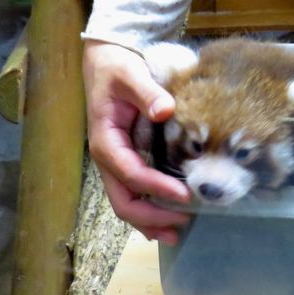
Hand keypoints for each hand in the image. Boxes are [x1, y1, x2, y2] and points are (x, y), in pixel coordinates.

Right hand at [83, 40, 190, 243]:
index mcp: (106, 140)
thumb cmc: (118, 68)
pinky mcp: (127, 161)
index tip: (187, 197)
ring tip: (177, 232)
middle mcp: (108, 158)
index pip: (131, 173)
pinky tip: (168, 220)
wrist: (107, 61)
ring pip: (127, 203)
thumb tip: (165, 110)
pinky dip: (149, 210)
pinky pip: (135, 193)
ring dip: (150, 222)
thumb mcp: (131, 73)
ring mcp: (116, 163)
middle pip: (124, 200)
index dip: (157, 188)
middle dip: (152, 218)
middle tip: (183, 224)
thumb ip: (147, 91)